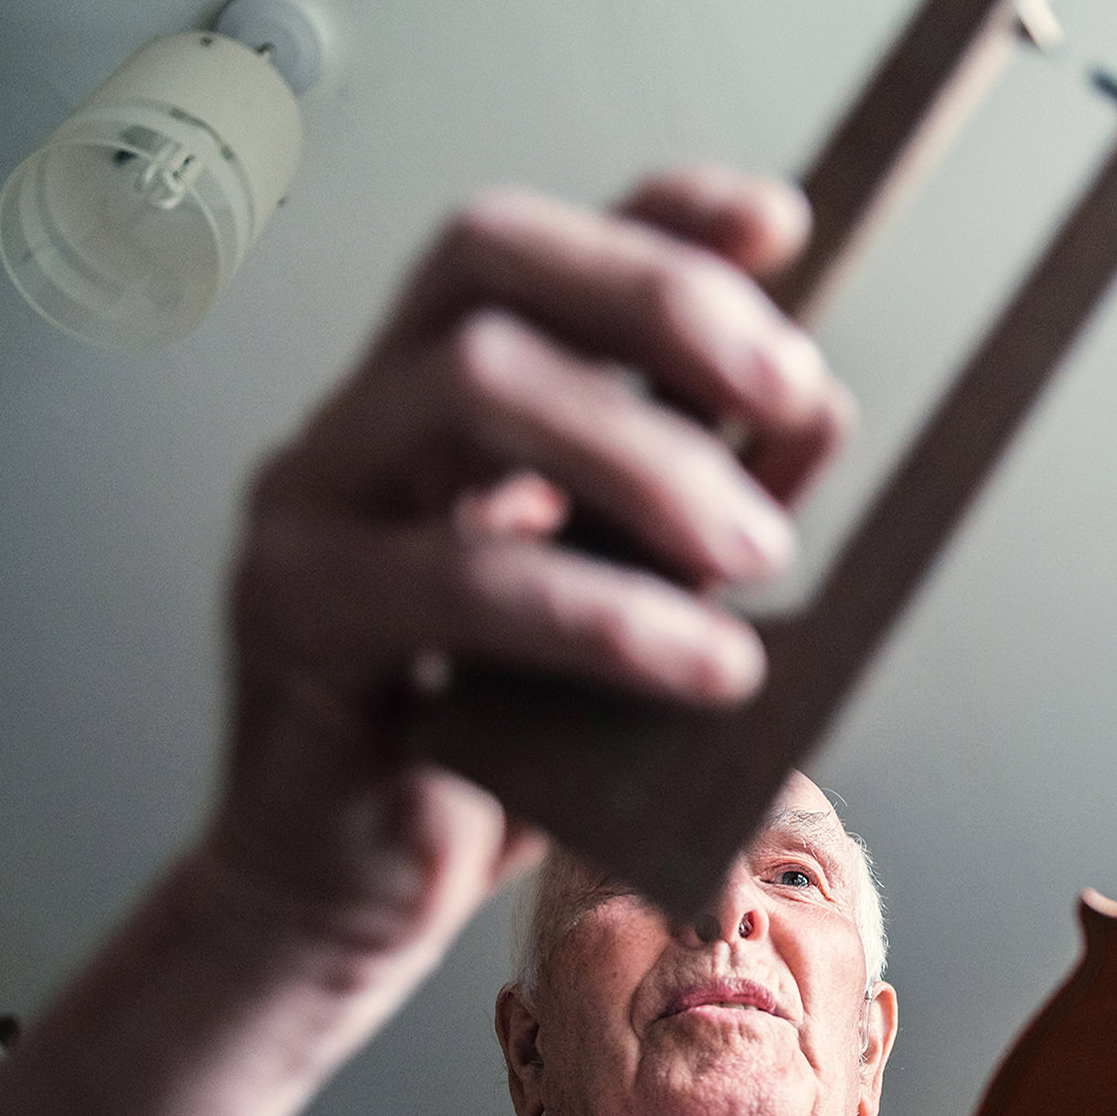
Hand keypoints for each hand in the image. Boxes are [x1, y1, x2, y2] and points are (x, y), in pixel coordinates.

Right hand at [207, 167, 856, 971]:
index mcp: (441, 397)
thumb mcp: (640, 612)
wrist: (347, 902)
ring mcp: (313, 500)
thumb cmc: (495, 752)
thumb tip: (821, 409)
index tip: (786, 225)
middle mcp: (363, 417)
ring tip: (760, 553)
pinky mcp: (295, 615)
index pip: (535, 244)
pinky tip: (705, 664)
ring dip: (649, 452)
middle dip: (664, 300)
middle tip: (793, 394)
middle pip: (490, 259)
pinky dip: (608, 613)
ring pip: (468, 381)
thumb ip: (710, 508)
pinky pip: (455, 577)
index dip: (658, 213)